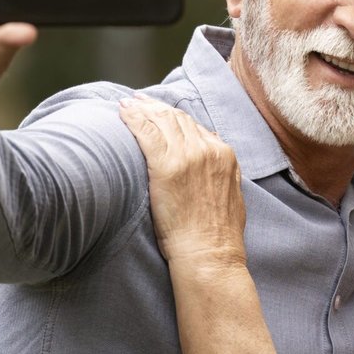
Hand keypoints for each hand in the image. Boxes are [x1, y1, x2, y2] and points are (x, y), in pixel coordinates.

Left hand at [118, 96, 247, 266]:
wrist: (209, 252)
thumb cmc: (217, 234)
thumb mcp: (231, 195)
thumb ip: (222, 172)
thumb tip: (212, 160)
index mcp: (224, 155)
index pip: (195, 126)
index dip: (175, 117)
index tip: (161, 113)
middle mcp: (207, 149)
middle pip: (177, 118)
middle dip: (156, 108)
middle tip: (139, 101)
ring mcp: (186, 156)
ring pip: (161, 120)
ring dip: (142, 109)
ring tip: (128, 104)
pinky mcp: (165, 166)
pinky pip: (146, 132)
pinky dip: (133, 118)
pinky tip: (121, 111)